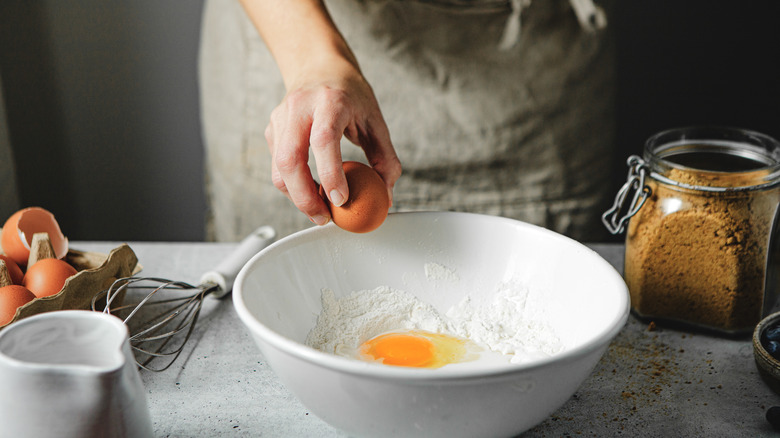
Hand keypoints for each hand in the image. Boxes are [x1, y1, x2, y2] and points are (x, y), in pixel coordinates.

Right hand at [265, 65, 401, 225]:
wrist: (318, 65)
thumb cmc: (350, 93)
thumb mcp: (375, 120)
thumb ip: (384, 157)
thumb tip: (386, 194)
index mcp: (329, 101)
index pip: (323, 141)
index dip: (330, 174)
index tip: (341, 200)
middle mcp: (299, 108)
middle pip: (290, 160)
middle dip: (305, 197)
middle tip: (325, 218)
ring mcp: (281, 118)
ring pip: (278, 168)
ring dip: (297, 197)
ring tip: (320, 209)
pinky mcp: (272, 130)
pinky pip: (277, 167)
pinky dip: (293, 186)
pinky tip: (311, 191)